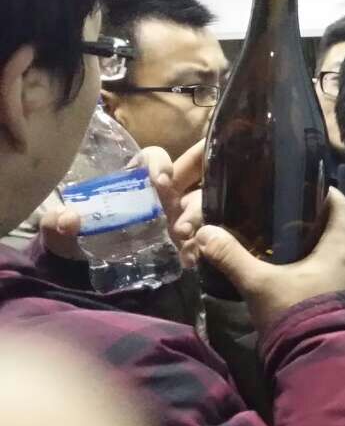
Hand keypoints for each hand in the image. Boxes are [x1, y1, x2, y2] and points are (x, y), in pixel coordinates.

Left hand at [39, 142, 203, 260]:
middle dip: (204, 177)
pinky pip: (197, 239)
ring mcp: (175, 216)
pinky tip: (189, 259)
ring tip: (182, 234)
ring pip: (200, 206)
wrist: (80, 266)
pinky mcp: (180, 242)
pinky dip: (196, 248)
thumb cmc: (75, 234)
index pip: (156, 158)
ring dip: (196, 217)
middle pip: (194, 174)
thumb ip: (59, 221)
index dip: (161, 163)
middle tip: (186, 207)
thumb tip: (67, 218)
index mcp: (136, 179)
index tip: (160, 181)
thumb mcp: (61, 227)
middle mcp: (162, 193)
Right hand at [193, 188, 344, 333]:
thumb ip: (232, 257)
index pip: (342, 207)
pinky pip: (329, 276)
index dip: (327, 192)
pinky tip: (287, 273)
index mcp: (341, 248)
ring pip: (330, 255)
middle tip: (281, 213)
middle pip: (334, 230)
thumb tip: (204, 232)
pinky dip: (311, 269)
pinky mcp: (342, 304)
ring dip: (310, 248)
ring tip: (279, 242)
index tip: (306, 183)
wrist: (322, 362)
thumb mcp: (260, 284)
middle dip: (310, 221)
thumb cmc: (298, 314)